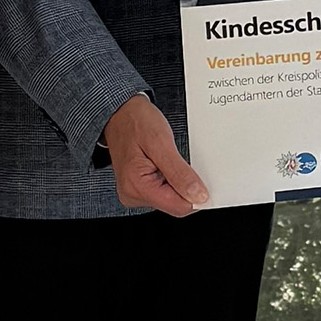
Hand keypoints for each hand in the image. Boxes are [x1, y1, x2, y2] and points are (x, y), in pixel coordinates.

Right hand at [103, 93, 207, 214]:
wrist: (119, 113)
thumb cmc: (136, 122)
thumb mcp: (162, 143)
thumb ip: (180, 173)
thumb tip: (198, 196)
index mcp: (136, 186)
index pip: (178, 207)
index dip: (195, 194)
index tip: (201, 178)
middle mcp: (132, 194)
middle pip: (175, 204)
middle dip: (184, 185)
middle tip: (177, 160)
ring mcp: (134, 193)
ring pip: (171, 199)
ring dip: (177, 181)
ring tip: (166, 159)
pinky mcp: (138, 189)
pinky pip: (164, 192)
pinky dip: (170, 179)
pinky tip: (163, 164)